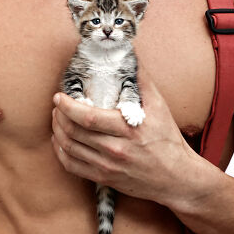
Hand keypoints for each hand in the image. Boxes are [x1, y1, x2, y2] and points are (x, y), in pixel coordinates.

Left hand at [51, 66, 199, 207]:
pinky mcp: (103, 179)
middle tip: (58, 104)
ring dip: (57, 131)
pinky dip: (61, 152)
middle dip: (60, 116)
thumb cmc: (168, 140)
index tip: (60, 96)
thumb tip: (130, 55)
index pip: (88, 118)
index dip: (68, 106)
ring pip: (70, 148)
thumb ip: (142, 80)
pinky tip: (60, 141)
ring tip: (58, 118)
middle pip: (74, 132)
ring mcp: (108, 167)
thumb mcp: (159, 106)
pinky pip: (72, 166)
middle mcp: (115, 150)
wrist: (176, 178)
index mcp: (127, 129)